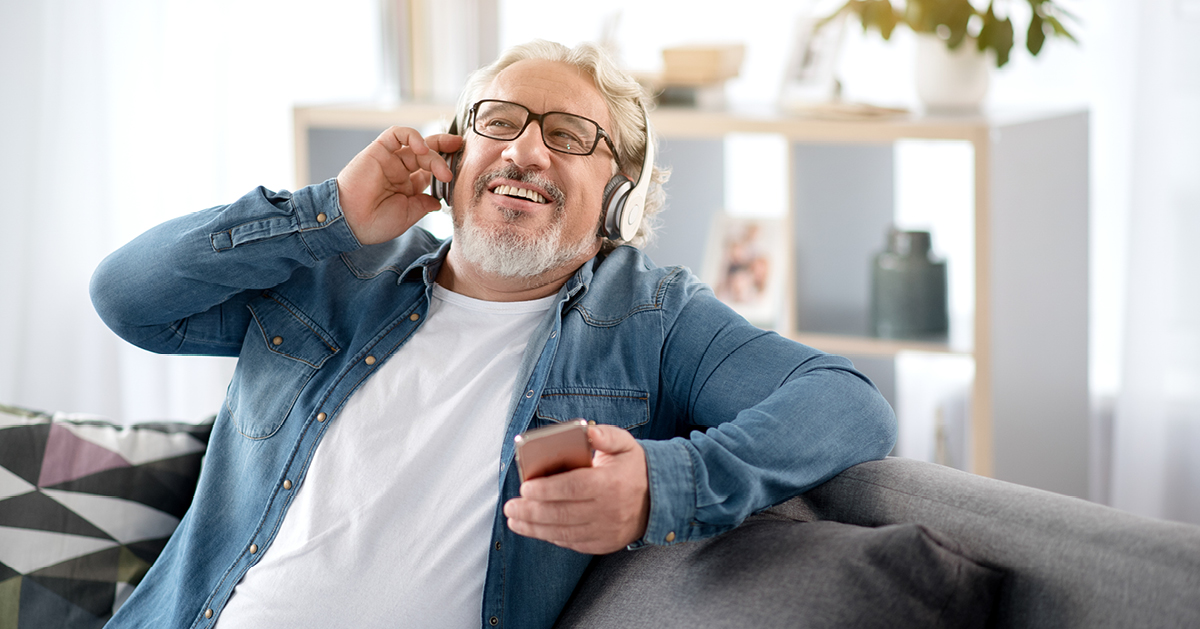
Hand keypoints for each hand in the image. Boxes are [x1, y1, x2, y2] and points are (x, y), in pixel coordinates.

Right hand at [335, 126, 461, 245]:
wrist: (350, 222)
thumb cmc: (375, 223)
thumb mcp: (408, 215)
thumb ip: (424, 204)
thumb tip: (439, 200)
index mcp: (406, 187)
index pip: (430, 171)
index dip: (445, 168)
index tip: (461, 169)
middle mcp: (399, 171)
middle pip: (427, 154)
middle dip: (445, 150)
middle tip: (460, 150)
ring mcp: (389, 160)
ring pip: (417, 146)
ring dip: (433, 152)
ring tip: (442, 169)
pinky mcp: (378, 149)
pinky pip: (397, 134)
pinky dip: (413, 136)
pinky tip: (422, 149)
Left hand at [504, 425, 649, 554]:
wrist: (659, 499)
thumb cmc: (633, 467)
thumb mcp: (625, 444)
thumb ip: (605, 435)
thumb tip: (588, 432)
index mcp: (611, 483)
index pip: (573, 488)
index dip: (547, 490)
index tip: (524, 487)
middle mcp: (609, 510)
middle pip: (563, 514)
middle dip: (531, 511)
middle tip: (510, 506)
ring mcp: (607, 530)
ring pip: (564, 532)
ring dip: (535, 528)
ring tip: (515, 519)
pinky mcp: (604, 544)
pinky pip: (573, 542)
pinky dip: (551, 536)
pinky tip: (535, 528)